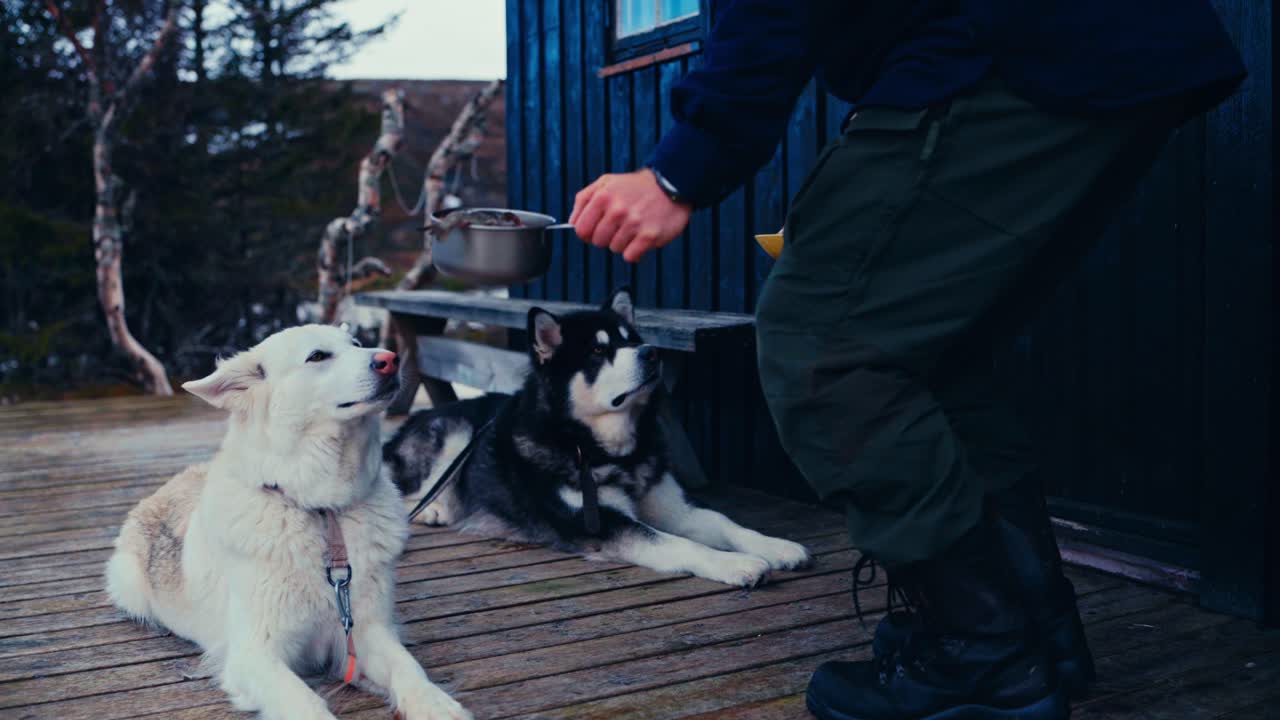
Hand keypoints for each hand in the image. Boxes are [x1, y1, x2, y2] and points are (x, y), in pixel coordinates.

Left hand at [569, 169, 692, 262]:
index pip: (581, 229)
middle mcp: (617, 210)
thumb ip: (584, 199)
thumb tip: (572, 222)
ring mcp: (633, 224)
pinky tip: (640, 237)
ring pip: (614, 249)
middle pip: (597, 241)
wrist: (671, 184)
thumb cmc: (636, 186)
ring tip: (632, 228)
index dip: (587, 231)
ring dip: (622, 242)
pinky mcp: (649, 236)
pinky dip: (634, 251)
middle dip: (606, 236)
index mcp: (602, 197)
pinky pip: (630, 256)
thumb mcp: (606, 182)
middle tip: (619, 226)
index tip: (596, 228)